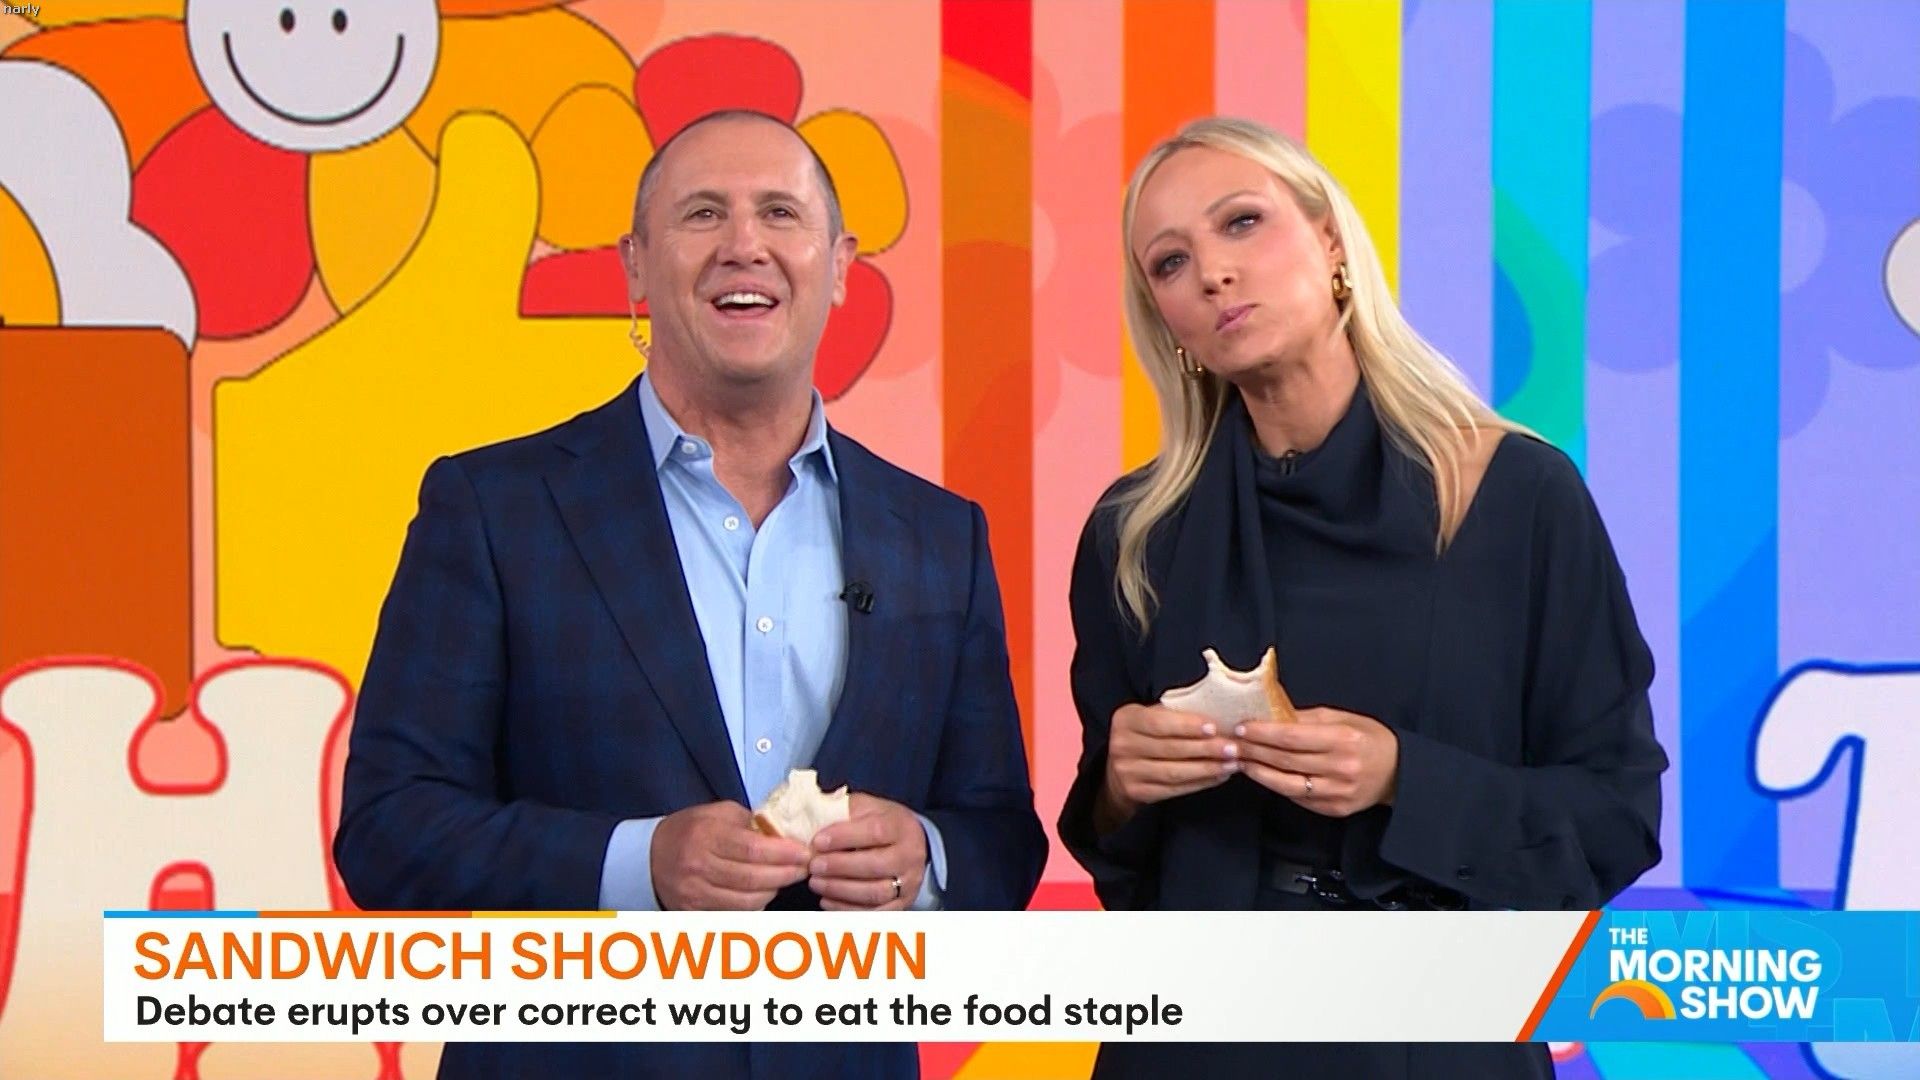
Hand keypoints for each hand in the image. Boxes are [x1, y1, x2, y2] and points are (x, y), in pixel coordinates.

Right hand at [650, 801, 809, 909]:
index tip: (805, 853)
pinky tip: (765, 892)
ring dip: (774, 891)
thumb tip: (786, 836)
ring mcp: (695, 892)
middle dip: (786, 874)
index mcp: (706, 835)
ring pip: (747, 901)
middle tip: (804, 868)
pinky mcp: (694, 911)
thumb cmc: (691, 830)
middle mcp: (698, 866)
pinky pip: (735, 913)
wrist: (651, 855)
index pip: (753, 850)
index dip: (784, 854)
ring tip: (786, 878)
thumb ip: (751, 822)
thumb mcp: (718, 813)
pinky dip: (756, 904)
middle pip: (753, 879)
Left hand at [808, 794, 926, 910]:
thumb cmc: (880, 823)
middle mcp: (909, 856)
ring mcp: (908, 883)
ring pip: (874, 893)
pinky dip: (846, 909)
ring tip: (815, 882)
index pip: (875, 831)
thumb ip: (844, 811)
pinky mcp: (901, 904)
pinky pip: (874, 913)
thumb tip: (811, 820)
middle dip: (839, 867)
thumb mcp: (867, 807)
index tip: (817, 841)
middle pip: (875, 865)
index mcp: (900, 826)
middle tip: (813, 865)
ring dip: (840, 890)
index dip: (844, 837)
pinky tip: (826, 899)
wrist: (912, 844)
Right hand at [1096, 703, 1239, 831]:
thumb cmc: (1146, 736)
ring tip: (1232, 764)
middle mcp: (1121, 745)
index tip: (1214, 727)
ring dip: (1207, 768)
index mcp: (1126, 719)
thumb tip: (1218, 711)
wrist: (1117, 771)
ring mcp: (1127, 772)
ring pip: (1175, 772)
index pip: (1158, 722)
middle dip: (1206, 749)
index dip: (1187, 725)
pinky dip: (1200, 783)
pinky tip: (1218, 776)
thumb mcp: (1150, 716)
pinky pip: (1174, 789)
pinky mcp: (1137, 792)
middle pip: (1170, 749)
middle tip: (1233, 748)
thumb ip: (1174, 713)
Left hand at [1232, 707, 1399, 817]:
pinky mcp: (1333, 809)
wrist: (1399, 772)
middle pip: (1285, 761)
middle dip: (1253, 751)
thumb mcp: (1343, 719)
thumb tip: (1272, 715)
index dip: (1262, 733)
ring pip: (1286, 785)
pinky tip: (1262, 775)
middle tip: (1231, 743)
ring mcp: (1337, 792)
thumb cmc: (1370, 739)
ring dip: (1258, 772)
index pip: (1292, 737)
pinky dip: (1276, 786)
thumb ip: (1307, 719)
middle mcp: (1340, 768)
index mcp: (1342, 740)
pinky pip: (1298, 798)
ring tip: (1240, 761)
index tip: (1241, 727)